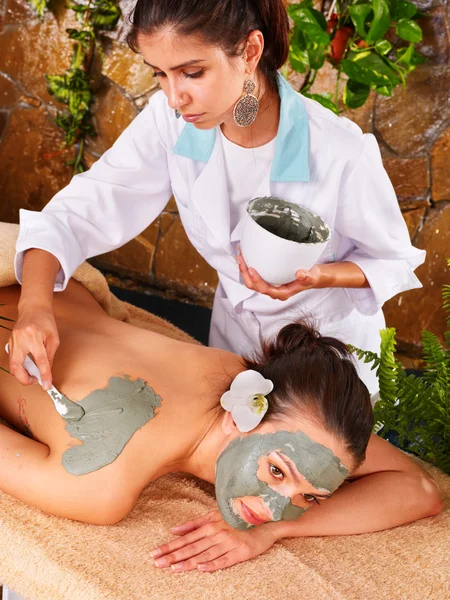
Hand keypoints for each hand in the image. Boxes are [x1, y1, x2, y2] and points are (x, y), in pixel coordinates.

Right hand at [8, 305, 59, 388]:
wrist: (33, 307)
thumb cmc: (46, 321)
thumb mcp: (53, 338)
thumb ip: (49, 356)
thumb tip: (47, 372)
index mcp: (34, 336)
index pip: (40, 360)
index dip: (44, 374)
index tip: (47, 385)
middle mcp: (20, 338)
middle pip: (17, 366)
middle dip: (24, 379)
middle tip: (35, 381)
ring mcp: (12, 340)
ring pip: (12, 364)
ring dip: (22, 373)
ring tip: (33, 374)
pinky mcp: (9, 342)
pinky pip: (12, 358)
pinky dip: (19, 365)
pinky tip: (28, 366)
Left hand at [151, 510, 277, 572]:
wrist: (265, 521)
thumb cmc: (237, 519)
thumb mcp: (215, 516)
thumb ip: (194, 523)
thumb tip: (173, 530)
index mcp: (209, 525)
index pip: (185, 539)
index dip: (169, 546)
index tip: (154, 553)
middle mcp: (217, 533)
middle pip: (191, 547)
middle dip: (173, 556)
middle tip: (157, 563)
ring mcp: (229, 542)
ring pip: (205, 554)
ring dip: (188, 562)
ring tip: (173, 569)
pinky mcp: (241, 551)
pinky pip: (225, 559)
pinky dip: (213, 564)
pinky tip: (201, 568)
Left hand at [237, 249, 322, 300]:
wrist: (310, 276)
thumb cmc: (309, 278)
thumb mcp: (311, 277)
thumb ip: (306, 277)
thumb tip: (300, 274)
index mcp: (281, 293)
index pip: (265, 289)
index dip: (257, 281)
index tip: (252, 269)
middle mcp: (273, 290)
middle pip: (254, 286)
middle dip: (245, 274)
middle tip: (241, 260)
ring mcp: (269, 285)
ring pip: (251, 281)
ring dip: (244, 269)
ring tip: (240, 255)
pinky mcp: (267, 279)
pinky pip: (254, 275)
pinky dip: (248, 265)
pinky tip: (246, 254)